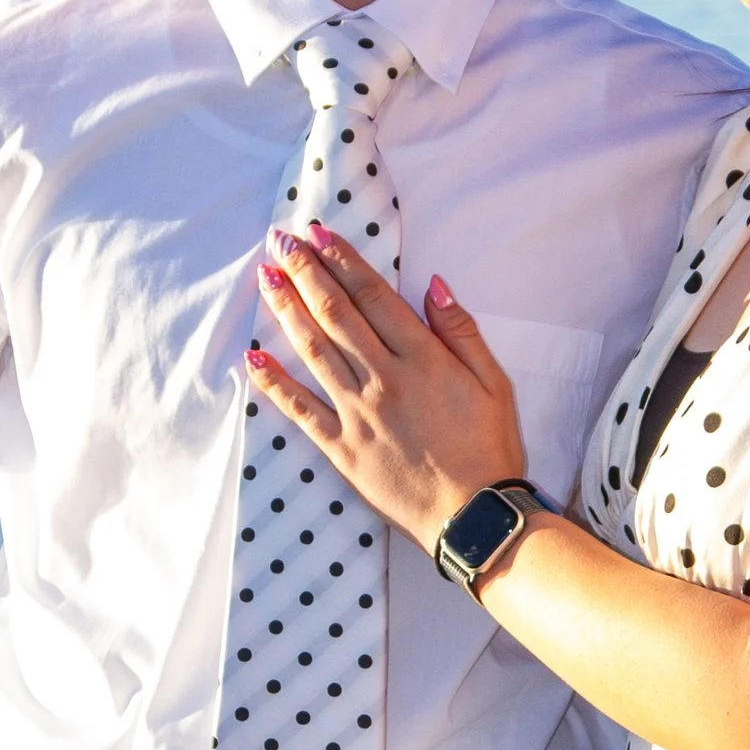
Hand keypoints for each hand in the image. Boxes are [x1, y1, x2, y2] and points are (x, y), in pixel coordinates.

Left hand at [245, 227, 526, 551]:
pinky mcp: (341, 448)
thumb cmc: (489, 448)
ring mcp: (357, 413)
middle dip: (304, 272)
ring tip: (266, 278)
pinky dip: (274, 382)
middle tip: (279, 241)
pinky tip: (254, 356)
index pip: (373, 295)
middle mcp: (384, 378)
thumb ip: (461, 331)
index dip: (342, 259)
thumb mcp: (494, 383)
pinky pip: (300, 409)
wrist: (473, 517)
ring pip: (313, 350)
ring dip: (286, 310)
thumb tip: (433, 283)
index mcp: (422, 358)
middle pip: (335, 314)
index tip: (317, 233)